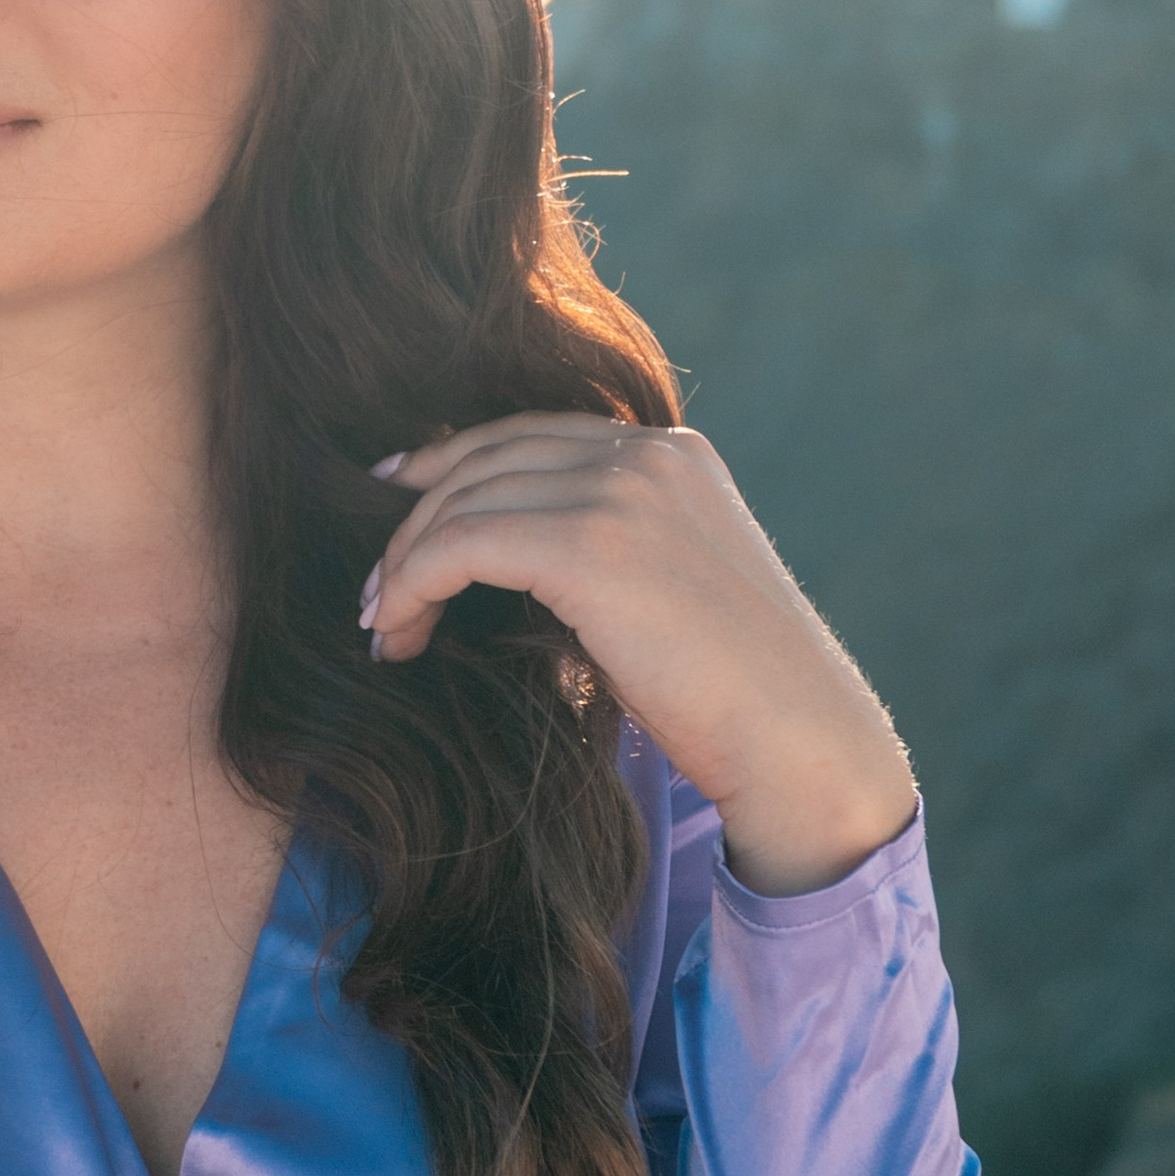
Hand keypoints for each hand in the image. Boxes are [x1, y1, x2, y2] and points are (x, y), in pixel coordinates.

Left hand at [360, 417, 914, 896]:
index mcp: (674, 452)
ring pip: (463, 501)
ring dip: (404, 564)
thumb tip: (497, 546)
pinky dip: (411, 586)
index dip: (450, 461)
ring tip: (384, 623)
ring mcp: (622, 491)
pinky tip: (400, 634)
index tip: (396, 496)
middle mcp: (649, 454)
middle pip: (487, 457)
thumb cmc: (732, 694)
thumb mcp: (670, 585)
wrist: (798, 742)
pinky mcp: (590, 544)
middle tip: (376, 587)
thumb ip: (604, 543)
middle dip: (415, 517)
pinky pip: (459, 545)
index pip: (532, 433)